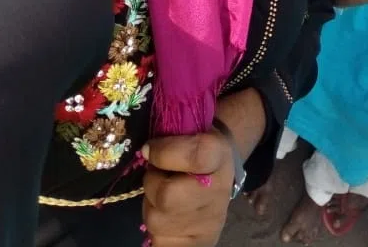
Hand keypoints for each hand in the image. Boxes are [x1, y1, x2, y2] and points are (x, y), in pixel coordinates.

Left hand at [143, 132, 233, 246]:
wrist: (221, 180)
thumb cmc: (198, 150)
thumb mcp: (192, 132)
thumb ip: (171, 134)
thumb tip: (146, 151)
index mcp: (219, 156)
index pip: (196, 155)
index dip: (164, 152)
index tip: (149, 148)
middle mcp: (218, 192)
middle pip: (167, 195)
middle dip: (151, 183)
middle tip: (156, 175)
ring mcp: (208, 223)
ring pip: (156, 219)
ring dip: (150, 205)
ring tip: (164, 196)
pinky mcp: (197, 244)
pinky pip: (159, 241)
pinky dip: (156, 229)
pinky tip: (168, 217)